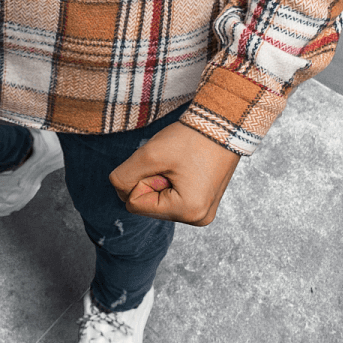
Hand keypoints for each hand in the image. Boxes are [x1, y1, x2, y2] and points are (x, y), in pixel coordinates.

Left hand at [109, 120, 240, 225]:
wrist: (223, 123)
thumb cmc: (190, 137)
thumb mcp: (149, 155)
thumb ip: (123, 176)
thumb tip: (119, 190)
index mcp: (187, 212)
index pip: (135, 204)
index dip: (141, 179)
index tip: (163, 164)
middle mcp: (198, 219)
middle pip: (147, 205)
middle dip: (152, 180)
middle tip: (172, 163)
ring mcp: (203, 213)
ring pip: (158, 201)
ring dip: (161, 180)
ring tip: (180, 164)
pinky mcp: (204, 203)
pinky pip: (172, 197)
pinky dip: (171, 181)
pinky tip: (185, 168)